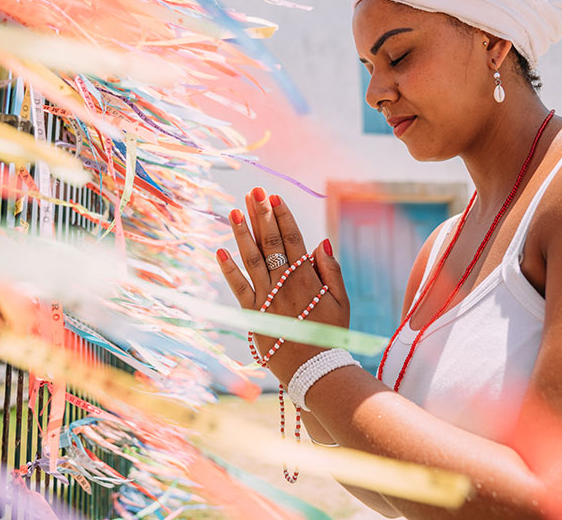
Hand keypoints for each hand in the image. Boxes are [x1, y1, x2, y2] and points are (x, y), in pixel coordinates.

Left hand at [216, 187, 349, 384]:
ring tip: (234, 210)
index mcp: (308, 278)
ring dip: (242, 233)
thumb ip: (331, 271)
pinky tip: (220, 249)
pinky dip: (228, 269)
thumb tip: (321, 241)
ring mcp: (267, 298)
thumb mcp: (342, 302)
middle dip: (261, 215)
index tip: (274, 197)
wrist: (315, 370)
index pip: (293, 239)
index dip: (283, 217)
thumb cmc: (331, 336)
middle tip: (254, 191)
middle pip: (270, 242)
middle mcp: (285, 284)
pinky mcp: (253, 314)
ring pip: (252, 259)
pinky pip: (238, 287)